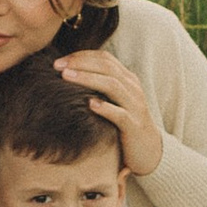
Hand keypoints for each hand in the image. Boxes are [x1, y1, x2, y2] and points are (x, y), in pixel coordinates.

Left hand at [53, 46, 164, 177]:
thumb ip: (99, 86)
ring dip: (87, 79)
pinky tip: (89, 104)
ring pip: (112, 85)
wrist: (149, 150)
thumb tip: (67, 75)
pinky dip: (105, 107)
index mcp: (127, 79)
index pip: (104, 58)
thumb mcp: (114, 100)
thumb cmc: (124, 123)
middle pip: (106, 67)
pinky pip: (120, 114)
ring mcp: (135, 106)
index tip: (59, 61)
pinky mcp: (134, 126)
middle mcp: (132, 88)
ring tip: (66, 77)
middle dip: (80, 63)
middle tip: (57, 66)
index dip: (81, 56)